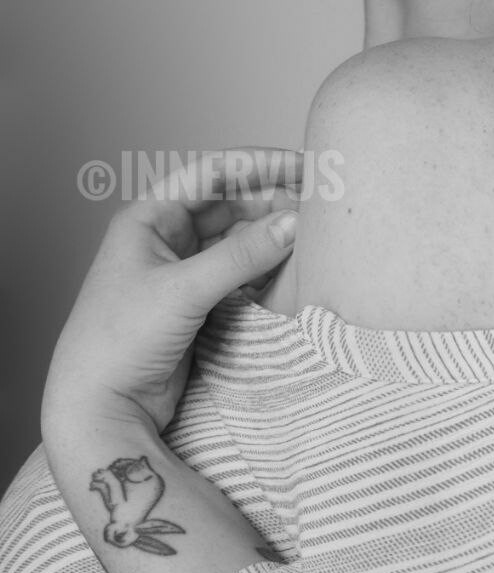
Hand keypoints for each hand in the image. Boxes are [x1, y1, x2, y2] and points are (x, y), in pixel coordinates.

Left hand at [42, 147, 301, 439]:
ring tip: (310, 233)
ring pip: (236, 237)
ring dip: (269, 233)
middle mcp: (164, 236)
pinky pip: (238, 270)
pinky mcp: (195, 301)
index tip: (302, 165)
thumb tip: (294, 222)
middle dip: (271, 199)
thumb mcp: (183, 291)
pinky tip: (289, 267)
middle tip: (316, 201)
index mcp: (149, 217)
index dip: (259, 164)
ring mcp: (180, 269)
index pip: (212, 173)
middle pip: (229, 203)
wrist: (98, 408)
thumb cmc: (118, 341)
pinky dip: (264, 266)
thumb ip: (242, 256)